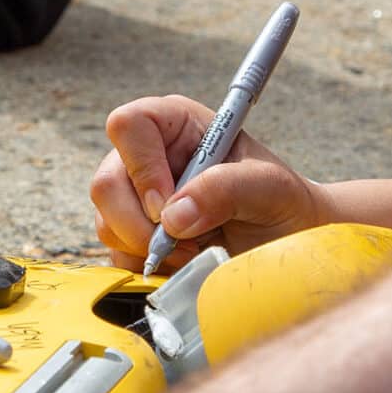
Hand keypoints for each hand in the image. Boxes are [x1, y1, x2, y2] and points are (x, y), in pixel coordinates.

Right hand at [90, 94, 331, 270]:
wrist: (286, 242)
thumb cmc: (282, 203)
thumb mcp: (270, 187)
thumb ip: (227, 189)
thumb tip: (174, 217)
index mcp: (176, 125)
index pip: (128, 126)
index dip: (142, 168)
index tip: (169, 207)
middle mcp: (148, 156)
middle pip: (105, 184)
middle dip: (140, 224)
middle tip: (185, 241)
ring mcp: (136, 197)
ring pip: (106, 223)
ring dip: (148, 249)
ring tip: (195, 250)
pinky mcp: (135, 234)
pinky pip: (117, 253)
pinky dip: (147, 267)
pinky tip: (184, 262)